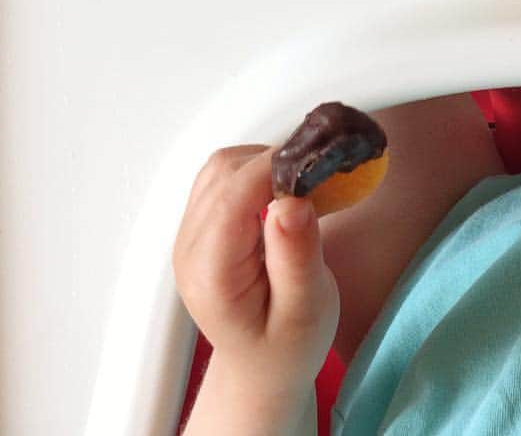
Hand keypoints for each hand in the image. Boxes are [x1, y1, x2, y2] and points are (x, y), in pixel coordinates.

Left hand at [173, 145, 339, 396]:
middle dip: (276, 163)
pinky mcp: (201, 224)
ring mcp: (190, 234)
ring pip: (221, 166)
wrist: (261, 366)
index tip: (321, 167)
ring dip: (265, 163)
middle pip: (225, 174)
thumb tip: (290, 201)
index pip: (234, 197)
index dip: (277, 170)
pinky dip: (256, 170)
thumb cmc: (288, 345)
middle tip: (322, 176)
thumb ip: (296, 258)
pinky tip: (283, 191)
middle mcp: (189, 248)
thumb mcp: (305, 311)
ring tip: (304, 185)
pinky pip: (223, 176)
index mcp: (211, 274)